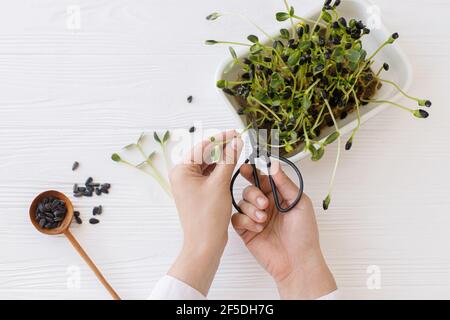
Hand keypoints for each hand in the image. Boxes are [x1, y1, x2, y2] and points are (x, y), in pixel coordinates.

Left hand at [168, 130, 242, 295]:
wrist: (205, 243)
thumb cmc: (208, 217)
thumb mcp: (220, 183)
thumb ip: (229, 159)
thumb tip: (236, 141)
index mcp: (181, 171)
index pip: (202, 147)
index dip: (220, 138)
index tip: (236, 133)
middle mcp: (182, 175)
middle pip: (204, 154)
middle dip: (222, 147)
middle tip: (239, 139)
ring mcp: (188, 184)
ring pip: (207, 164)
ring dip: (222, 158)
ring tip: (237, 150)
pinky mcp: (196, 191)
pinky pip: (208, 175)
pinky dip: (220, 169)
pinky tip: (232, 164)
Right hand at [231, 162, 336, 298]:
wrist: (298, 262)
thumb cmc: (304, 235)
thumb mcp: (300, 203)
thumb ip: (285, 183)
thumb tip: (273, 165)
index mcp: (279, 196)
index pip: (262, 179)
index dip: (253, 172)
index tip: (246, 168)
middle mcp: (266, 205)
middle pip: (249, 189)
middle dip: (254, 194)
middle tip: (264, 204)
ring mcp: (255, 218)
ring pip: (241, 202)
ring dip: (251, 208)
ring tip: (263, 220)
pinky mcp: (246, 231)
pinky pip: (236, 218)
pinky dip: (245, 220)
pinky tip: (257, 228)